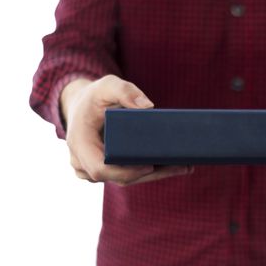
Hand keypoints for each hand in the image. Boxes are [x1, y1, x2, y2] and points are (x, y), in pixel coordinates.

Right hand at [61, 74, 192, 185]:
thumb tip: (148, 106)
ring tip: (185, 166)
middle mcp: (83, 162)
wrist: (82, 106)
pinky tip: (174, 166)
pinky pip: (128, 175)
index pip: (100, 169)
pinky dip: (150, 171)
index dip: (124, 172)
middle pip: (120, 178)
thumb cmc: (95, 96)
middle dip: (152, 174)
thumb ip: (125, 91)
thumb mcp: (107, 85)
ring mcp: (94, 170)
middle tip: (182, 165)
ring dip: (156, 175)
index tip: (149, 166)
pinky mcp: (108, 170)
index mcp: (80, 143)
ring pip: (127, 179)